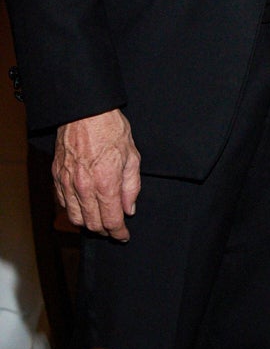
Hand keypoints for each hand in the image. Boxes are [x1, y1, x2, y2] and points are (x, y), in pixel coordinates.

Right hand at [54, 110, 141, 240]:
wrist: (85, 112)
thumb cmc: (111, 130)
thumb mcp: (133, 157)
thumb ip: (131, 187)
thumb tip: (129, 208)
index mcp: (106, 183)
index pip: (111, 220)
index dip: (119, 233)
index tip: (123, 236)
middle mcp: (84, 187)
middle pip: (92, 223)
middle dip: (105, 230)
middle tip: (113, 229)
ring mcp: (67, 182)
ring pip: (74, 217)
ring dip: (87, 223)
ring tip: (98, 221)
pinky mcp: (57, 176)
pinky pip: (63, 203)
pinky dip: (73, 210)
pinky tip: (82, 207)